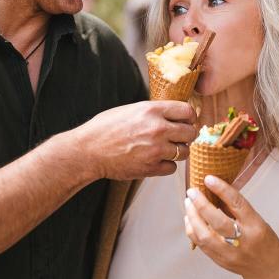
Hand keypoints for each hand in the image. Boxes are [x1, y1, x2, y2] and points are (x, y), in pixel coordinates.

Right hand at [69, 100, 197, 180]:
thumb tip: (172, 115)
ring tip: (164, 149)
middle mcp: (157, 129)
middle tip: (178, 137)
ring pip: (184, 152)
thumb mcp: (130, 110)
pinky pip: (172, 168)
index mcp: (152, 110)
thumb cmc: (104, 128)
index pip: (187, 111)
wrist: (88, 151)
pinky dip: (166, 165)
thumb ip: (153, 112)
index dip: (189, 117)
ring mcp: (156, 150)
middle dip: (187, 135)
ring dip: (177, 151)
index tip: (186, 121)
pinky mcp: (151, 167)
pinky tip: (155, 160)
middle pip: (191, 132)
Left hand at [184, 175, 278, 278]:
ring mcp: (230, 254)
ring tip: (188, 203)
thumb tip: (217, 190)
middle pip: (217, 221)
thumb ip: (238, 209)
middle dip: (201, 204)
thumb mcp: (258, 221)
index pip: (236, 204)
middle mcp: (243, 241)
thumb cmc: (264, 241)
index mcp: (255, 226)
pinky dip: (192, 229)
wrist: (266, 271)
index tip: (208, 178)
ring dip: (193, 217)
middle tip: (192, 191)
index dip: (221, 189)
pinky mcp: (220, 261)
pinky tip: (190, 219)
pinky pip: (201, 244)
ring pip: (204, 235)